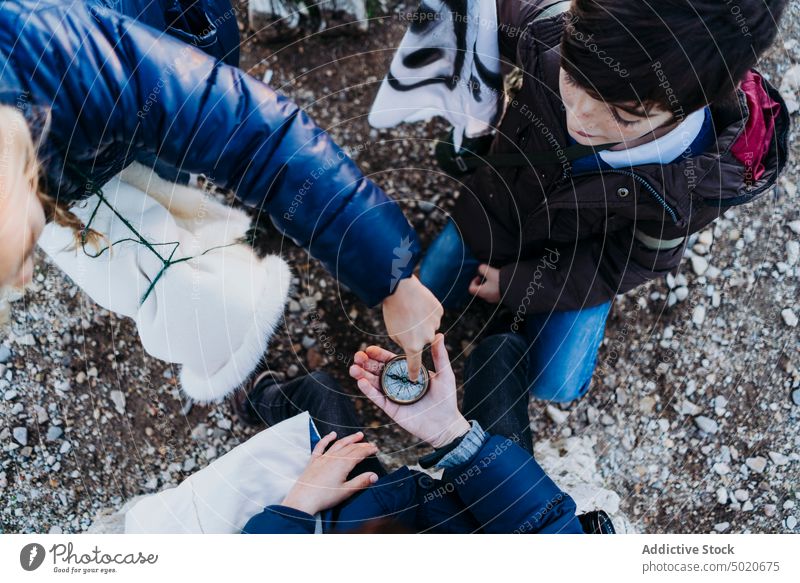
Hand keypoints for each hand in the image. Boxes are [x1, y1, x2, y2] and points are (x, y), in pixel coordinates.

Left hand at [281, 431, 378, 515]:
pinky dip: (327, 439)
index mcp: (343, 464)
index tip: (376, 449)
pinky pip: (321, 446)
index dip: (368, 450)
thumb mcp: (346, 492)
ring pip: (339, 444)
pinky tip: (332, 434)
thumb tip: (375, 476)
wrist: (303, 500)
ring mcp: (323, 458)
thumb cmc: (324, 497)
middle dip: (362, 445)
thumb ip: (361, 482)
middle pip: (351, 447)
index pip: (359, 453)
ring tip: (358, 435)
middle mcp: (333, 458)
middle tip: (371, 444)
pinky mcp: (313, 461)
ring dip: (349, 439)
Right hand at [349, 333, 469, 448]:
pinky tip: (361, 382)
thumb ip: (440, 356)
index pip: (390, 360)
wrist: (446, 424)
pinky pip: (378, 398)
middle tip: (357, 356)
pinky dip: (369, 390)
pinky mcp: (391, 408)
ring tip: (354, 369)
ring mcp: (393, 395)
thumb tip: (439, 335)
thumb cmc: (446, 399)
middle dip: (366, 363)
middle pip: (378, 370)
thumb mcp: (444, 374)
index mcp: (408, 372)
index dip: (379, 355)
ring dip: (363, 375)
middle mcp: (398, 382)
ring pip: (374, 383)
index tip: (369, 349)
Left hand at [382, 275, 442, 381]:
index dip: (414, 373)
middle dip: (416, 335)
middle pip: (423, 341)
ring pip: (430, 328)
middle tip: (406, 321)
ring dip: (422, 323)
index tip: (414, 378)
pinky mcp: (439, 311)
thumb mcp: (392, 332)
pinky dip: (428, 313)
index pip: (415, 366)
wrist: (400, 287)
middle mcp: (426, 338)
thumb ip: (403, 342)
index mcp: (412, 346)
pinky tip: (419, 304)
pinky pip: (434, 316)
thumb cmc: (392, 311)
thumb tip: (411, 344)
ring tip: (411, 310)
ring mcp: (435, 324)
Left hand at [468, 264, 500, 303]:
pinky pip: (495, 292)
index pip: (471, 289)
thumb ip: (482, 268)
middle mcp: (487, 297)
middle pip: (480, 290)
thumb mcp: (490, 271)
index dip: (473, 281)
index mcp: (482, 292)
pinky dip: (496, 287)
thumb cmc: (500, 281)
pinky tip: (501, 282)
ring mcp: (494, 299)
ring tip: (496, 278)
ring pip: (488, 291)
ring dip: (490, 284)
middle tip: (488, 275)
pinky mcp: (501, 298)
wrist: (516, 288)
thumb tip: (481, 269)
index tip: (479, 276)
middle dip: (482, 282)